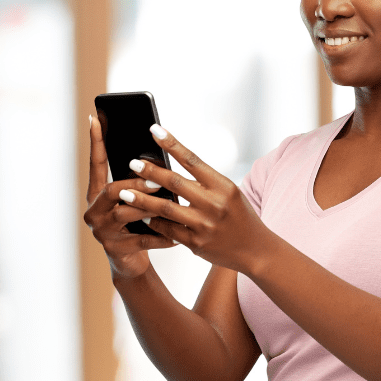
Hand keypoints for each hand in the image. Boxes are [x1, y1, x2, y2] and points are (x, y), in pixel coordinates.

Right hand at [84, 115, 177, 279]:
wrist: (131, 262)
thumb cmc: (138, 224)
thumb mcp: (137, 201)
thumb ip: (140, 184)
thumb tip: (158, 160)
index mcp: (98, 195)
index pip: (96, 164)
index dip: (96, 142)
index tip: (96, 118)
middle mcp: (94, 211)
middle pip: (111, 190)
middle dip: (135, 184)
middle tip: (155, 180)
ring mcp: (102, 231)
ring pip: (125, 214)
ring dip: (148, 206)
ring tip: (168, 202)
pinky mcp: (116, 249)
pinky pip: (142, 239)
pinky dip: (162, 236)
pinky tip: (177, 235)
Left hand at [119, 124, 268, 274]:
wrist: (255, 250)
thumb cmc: (240, 216)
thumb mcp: (229, 193)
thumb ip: (204, 183)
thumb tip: (172, 170)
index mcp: (223, 186)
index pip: (193, 160)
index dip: (172, 144)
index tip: (154, 130)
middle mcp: (214, 204)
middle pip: (175, 183)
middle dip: (150, 172)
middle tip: (132, 163)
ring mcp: (204, 225)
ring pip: (165, 208)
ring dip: (142, 199)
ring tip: (124, 191)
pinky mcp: (196, 243)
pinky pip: (168, 230)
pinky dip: (153, 222)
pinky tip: (141, 216)